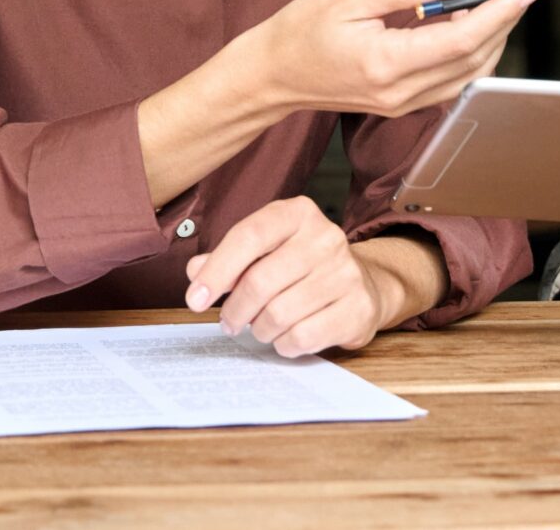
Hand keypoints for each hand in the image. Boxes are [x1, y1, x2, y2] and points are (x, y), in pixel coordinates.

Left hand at [185, 197, 393, 356]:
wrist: (363, 285)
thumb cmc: (302, 267)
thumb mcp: (267, 250)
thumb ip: (229, 259)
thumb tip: (197, 271)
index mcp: (298, 214)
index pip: (248, 236)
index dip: (216, 270)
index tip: (195, 299)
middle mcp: (326, 237)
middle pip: (260, 281)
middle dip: (234, 310)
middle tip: (228, 322)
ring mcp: (346, 273)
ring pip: (278, 314)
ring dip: (259, 330)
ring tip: (260, 327)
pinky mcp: (357, 309)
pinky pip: (302, 337)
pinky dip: (284, 345)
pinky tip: (285, 337)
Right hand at [250, 0, 535, 118]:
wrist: (271, 75)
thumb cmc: (303, 28)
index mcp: (386, 63)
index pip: (462, 40)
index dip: (500, 14)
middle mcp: (400, 92)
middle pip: (474, 60)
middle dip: (505, 23)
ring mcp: (401, 104)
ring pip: (468, 75)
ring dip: (490, 39)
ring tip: (496, 3)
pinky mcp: (400, 105)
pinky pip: (451, 82)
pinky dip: (469, 55)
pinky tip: (465, 27)